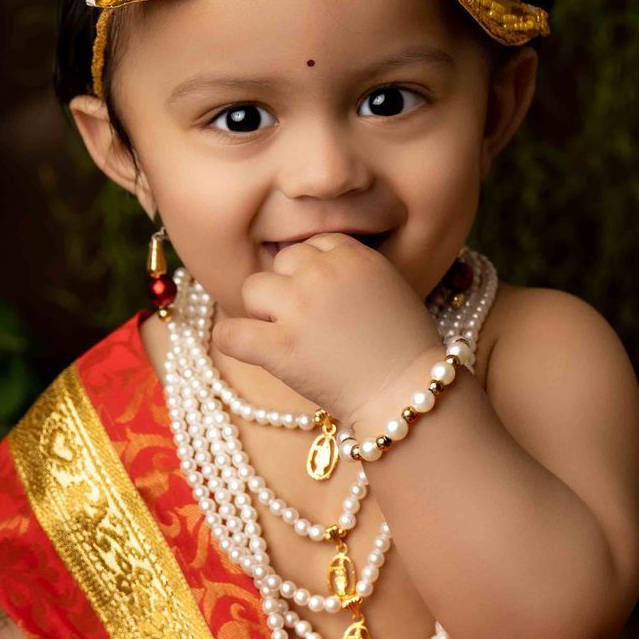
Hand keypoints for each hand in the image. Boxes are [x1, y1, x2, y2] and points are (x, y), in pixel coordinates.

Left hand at [212, 235, 442, 426]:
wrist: (408, 393)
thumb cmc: (404, 348)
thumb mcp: (388, 287)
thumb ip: (349, 269)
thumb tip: (306, 270)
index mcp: (353, 255)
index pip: (312, 244)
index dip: (312, 272)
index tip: (323, 298)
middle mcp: (324, 273)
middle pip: (282, 260)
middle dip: (289, 287)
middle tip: (307, 320)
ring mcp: (299, 307)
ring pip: (253, 288)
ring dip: (263, 310)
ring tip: (285, 335)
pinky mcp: (280, 347)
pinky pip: (230, 333)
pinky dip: (232, 340)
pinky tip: (248, 348)